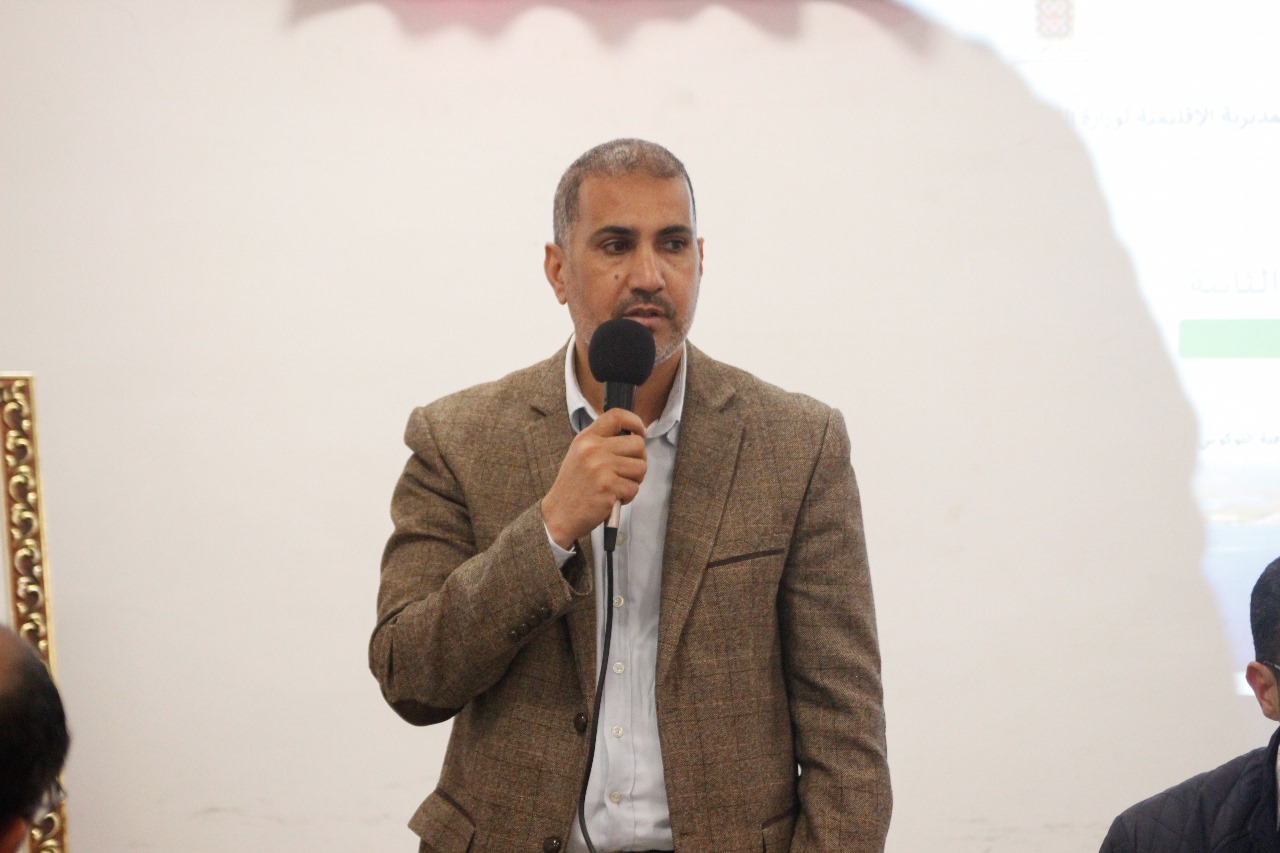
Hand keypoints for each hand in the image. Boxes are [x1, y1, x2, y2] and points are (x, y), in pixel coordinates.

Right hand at [542, 408, 646, 548]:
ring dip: (634, 480)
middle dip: (639, 460)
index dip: (635, 422)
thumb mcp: (581, 454)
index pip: (616, 416)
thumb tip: (636, 437)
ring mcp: (601, 467)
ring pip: (640, 467)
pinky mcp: (608, 486)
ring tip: (617, 486)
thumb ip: (602, 443)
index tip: (641, 433)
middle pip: (637, 444)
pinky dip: (627, 496)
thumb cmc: (575, 486)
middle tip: (627, 472)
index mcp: (586, 438)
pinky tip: (612, 498)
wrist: (559, 514)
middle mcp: (593, 449)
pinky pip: (634, 488)